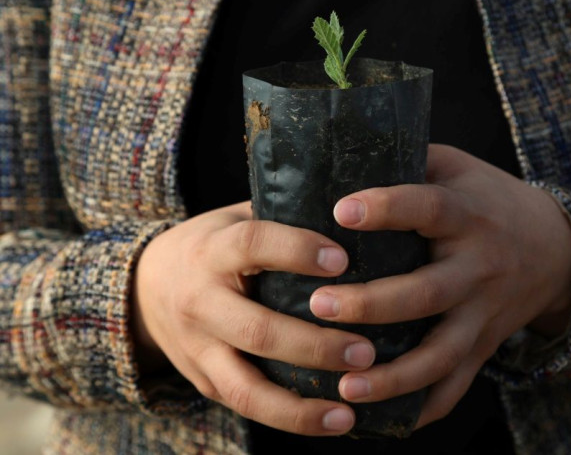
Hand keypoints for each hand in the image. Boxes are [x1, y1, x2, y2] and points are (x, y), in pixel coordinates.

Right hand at [131, 202, 376, 434]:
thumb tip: (353, 210)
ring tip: (348, 413)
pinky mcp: (204, 382)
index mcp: (212, 251)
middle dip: (314, 345)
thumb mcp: (235, 220)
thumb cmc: (212, 247)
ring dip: (300, 407)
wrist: (144, 289)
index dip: (297, 251)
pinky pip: (247, 406)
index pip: (252, 245)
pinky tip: (332, 420)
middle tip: (366, 352)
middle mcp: (200, 302)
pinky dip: (290, 418)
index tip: (342, 261)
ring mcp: (198, 349)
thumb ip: (282, 216)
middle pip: (257, 331)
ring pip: (246, 389)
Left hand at [308, 144, 570, 428]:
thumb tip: (340, 153)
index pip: (429, 208)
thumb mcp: (458, 167)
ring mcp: (484, 314)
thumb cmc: (489, 201)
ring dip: (393, 376)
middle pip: (427, 292)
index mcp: (468, 215)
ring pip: (441, 353)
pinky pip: (457, 385)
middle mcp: (478, 267)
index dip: (387, 208)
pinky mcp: (484, 345)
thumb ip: (409, 161)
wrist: (556, 249)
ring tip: (344, 387)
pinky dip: (423, 409)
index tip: (341, 211)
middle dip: (373, 304)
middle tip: (319, 307)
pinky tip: (381, 423)